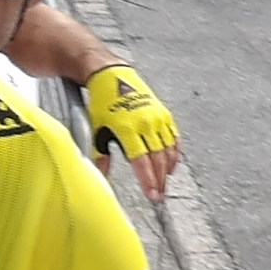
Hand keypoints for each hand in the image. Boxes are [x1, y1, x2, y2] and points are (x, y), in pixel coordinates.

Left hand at [83, 64, 184, 201]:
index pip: (141, 161)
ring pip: (168, 150)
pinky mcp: (163, 112)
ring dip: (168, 169)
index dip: (148, 180)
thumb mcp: (96, 127)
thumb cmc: (102, 101)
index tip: (152, 195)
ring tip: (164, 184)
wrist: (111, 74)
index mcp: (127, 128)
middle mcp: (144, 122)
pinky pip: (173, 137)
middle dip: (160, 180)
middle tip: (159, 195)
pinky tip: (172, 165)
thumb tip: (101, 175)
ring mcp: (156, 117)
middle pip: (157, 158)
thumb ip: (99, 154)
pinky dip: (175, 153)